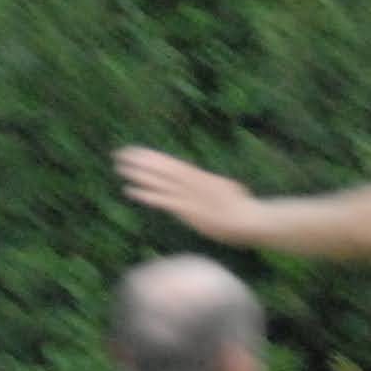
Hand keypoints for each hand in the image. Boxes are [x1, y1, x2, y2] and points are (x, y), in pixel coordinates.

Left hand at [115, 147, 263, 245]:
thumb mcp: (225, 189)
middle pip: (161, 167)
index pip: (170, 163)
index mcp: (199, 177)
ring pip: (159, 180)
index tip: (134, 151)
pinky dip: (146, 194)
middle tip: (119, 153)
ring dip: (139, 174)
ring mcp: (189, 195)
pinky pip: (162, 200)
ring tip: (120, 167)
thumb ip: (210, 185)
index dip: (151, 157)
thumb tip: (205, 182)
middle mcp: (191, 182)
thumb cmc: (242, 208)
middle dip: (140, 160)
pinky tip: (131, 190)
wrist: (250, 219)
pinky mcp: (188, 210)